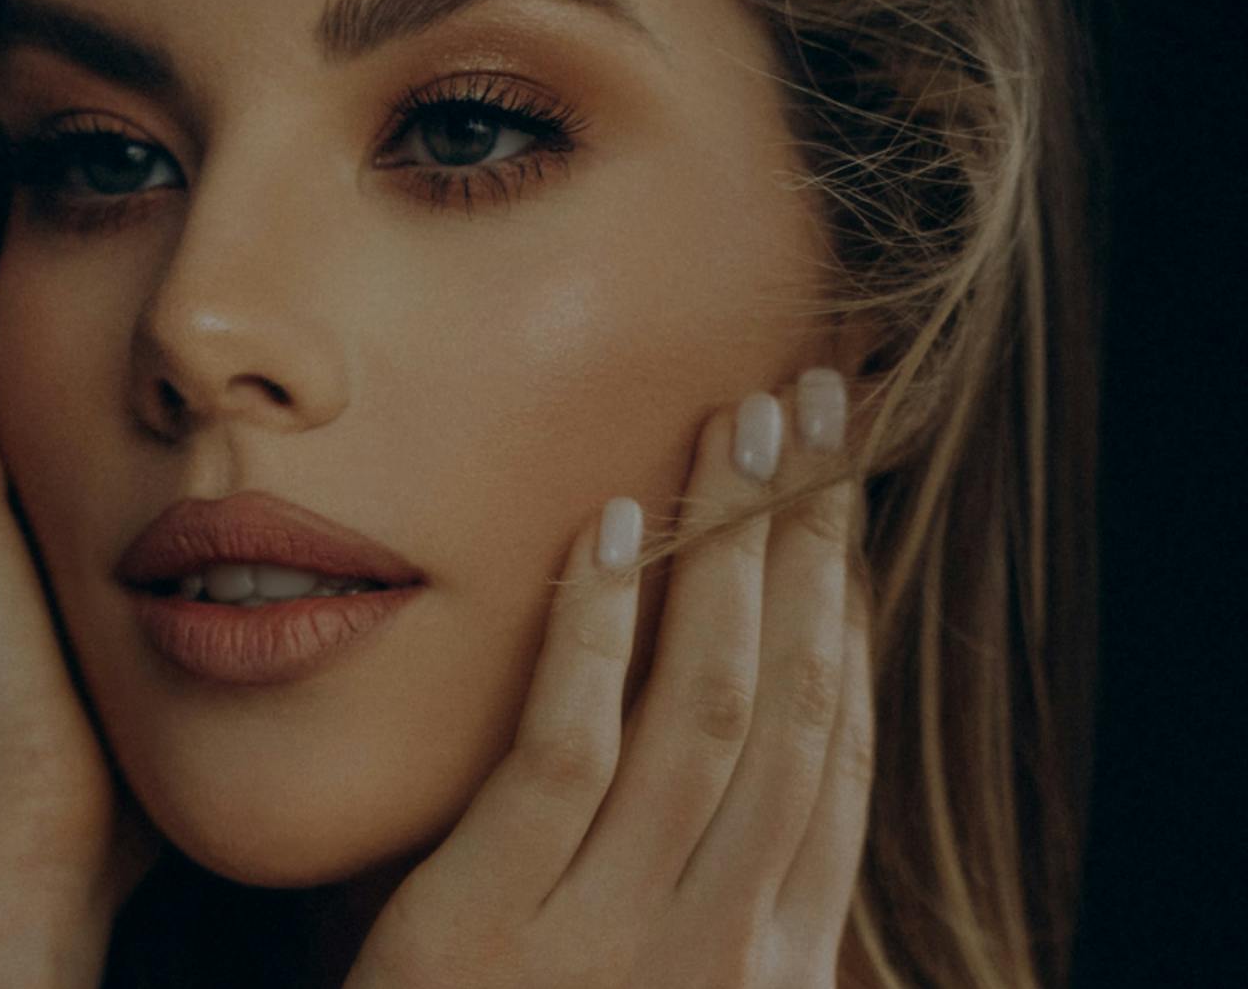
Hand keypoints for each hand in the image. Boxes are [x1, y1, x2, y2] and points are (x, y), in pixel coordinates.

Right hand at [0, 46, 150, 988]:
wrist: (20, 851)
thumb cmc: (108, 762)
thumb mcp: (166, 625)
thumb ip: (199, 563)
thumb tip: (303, 530)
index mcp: (19, 475)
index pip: (48, 305)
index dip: (81, 214)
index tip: (131, 131)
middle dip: (22, 157)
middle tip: (50, 46)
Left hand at [347, 373, 872, 987]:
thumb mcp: (665, 986)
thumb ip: (709, 882)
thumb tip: (757, 746)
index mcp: (775, 952)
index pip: (838, 748)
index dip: (848, 609)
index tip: (844, 500)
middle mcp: (724, 935)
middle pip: (795, 701)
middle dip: (808, 547)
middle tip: (812, 414)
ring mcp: (617, 925)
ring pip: (708, 706)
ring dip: (727, 555)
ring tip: (733, 432)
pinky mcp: (499, 909)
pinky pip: (570, 739)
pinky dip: (600, 629)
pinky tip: (610, 531)